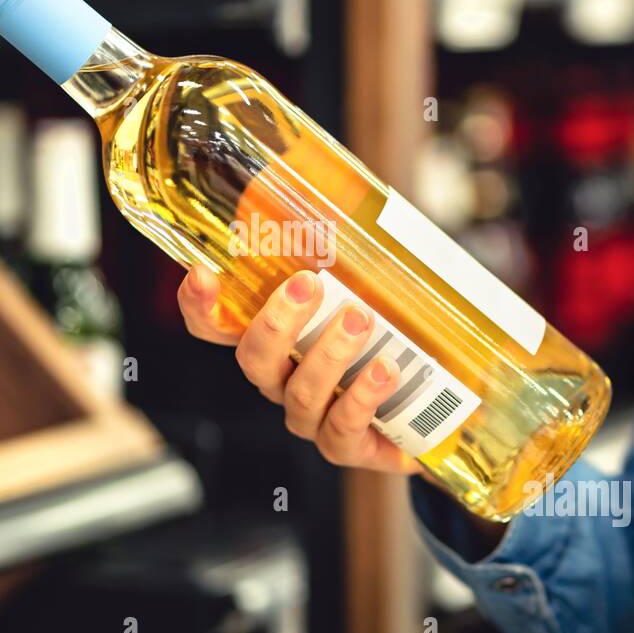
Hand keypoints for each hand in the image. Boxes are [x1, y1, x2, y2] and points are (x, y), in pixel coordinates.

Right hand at [177, 264, 419, 474]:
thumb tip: (349, 187)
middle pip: (253, 359)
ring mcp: (311, 417)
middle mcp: (281, 380)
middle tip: (308, 284)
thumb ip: (349, 248)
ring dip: (329, 354)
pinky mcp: (346, 445)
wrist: (435, 401)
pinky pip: (343, 426)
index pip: (215, 326)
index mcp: (273, 341)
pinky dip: (362, 396)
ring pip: (301, 393)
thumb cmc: (393, 334)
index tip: (202, 272)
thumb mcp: (371, 284)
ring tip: (361, 318)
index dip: (199, 304)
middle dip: (277, 322)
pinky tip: (386, 370)